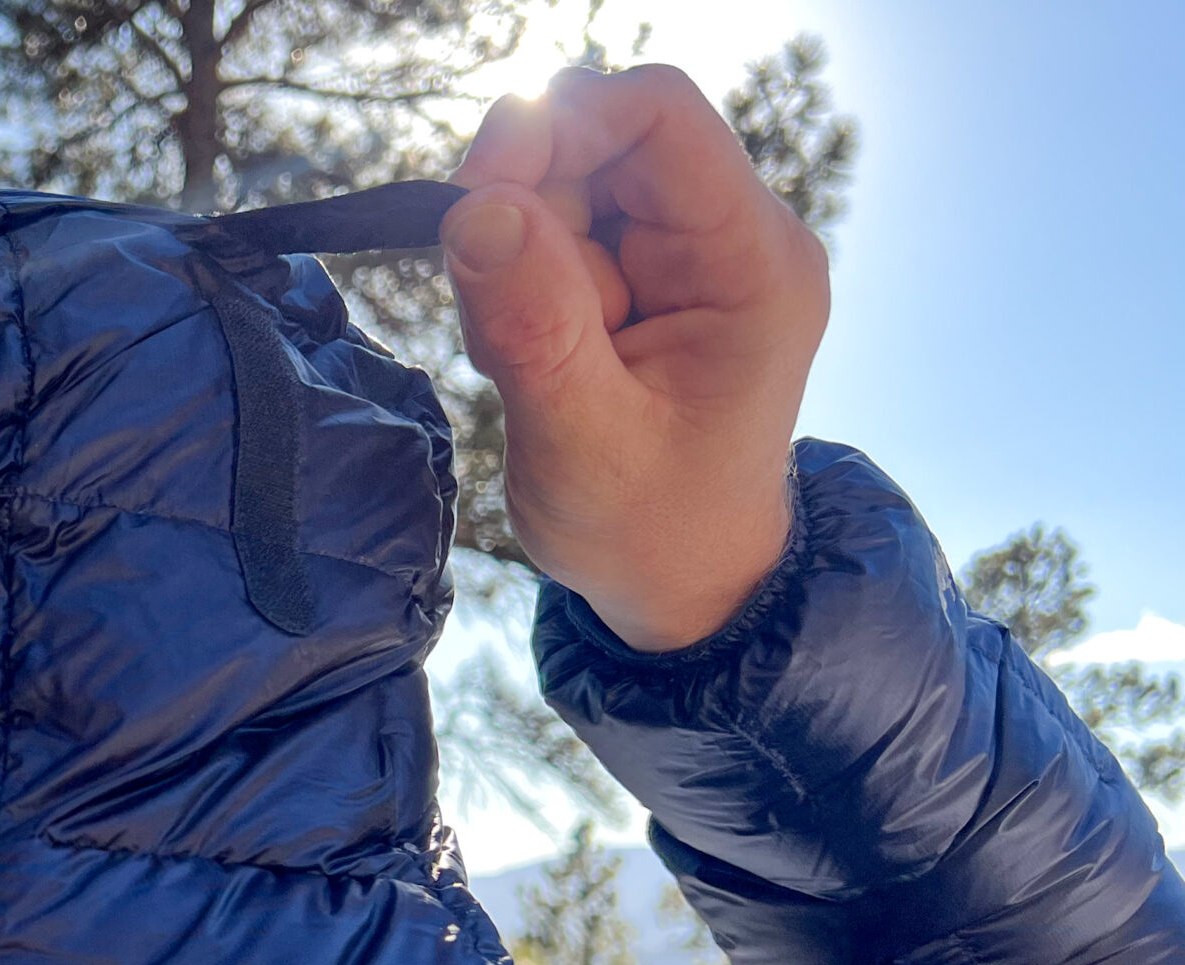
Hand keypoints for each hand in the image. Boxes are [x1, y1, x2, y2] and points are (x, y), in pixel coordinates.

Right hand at [443, 66, 830, 651]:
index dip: (557, 124)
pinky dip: (520, 277)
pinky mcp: (645, 274)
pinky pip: (559, 227)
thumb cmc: (650, 531)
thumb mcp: (581, 444)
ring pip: (568, 180)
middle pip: (602, 137)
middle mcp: (732, 238)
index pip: (660, 114)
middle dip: (522, 206)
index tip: (475, 195)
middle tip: (495, 316)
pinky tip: (534, 354)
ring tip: (526, 361)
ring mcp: (688, 253)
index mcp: (753, 265)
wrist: (688, 584)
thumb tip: (477, 208)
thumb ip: (533, 326)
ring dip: (515, 253)